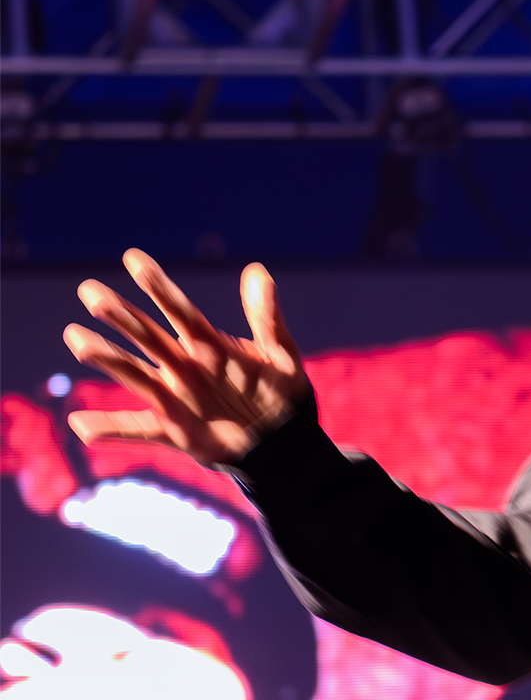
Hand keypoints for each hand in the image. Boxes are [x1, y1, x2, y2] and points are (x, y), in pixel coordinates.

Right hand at [63, 250, 310, 465]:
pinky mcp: (175, 431)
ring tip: (76, 338)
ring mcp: (176, 398)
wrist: (283, 441)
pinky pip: (137, 431)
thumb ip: (267, 316)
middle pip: (146, 336)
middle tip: (90, 291)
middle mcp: (184, 367)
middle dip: (120, 314)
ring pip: (134, 374)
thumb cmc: (282, 393)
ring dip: (107, 358)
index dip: (157, 285)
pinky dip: (109, 429)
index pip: (178, 309)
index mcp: (207, 345)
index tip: (133, 258)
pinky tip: (79, 424)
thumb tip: (256, 270)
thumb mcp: (281, 354)